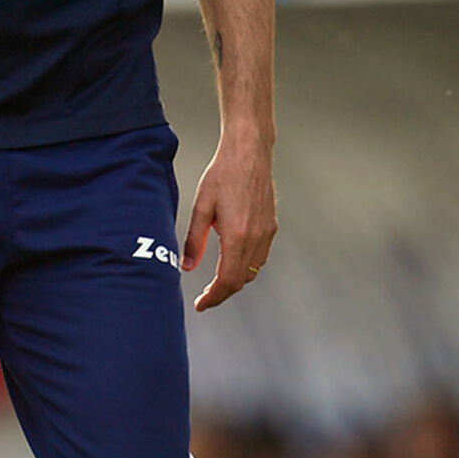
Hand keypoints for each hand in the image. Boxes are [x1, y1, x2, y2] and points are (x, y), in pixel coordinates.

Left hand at [181, 131, 275, 311]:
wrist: (249, 152)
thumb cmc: (222, 175)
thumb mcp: (201, 207)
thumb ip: (194, 240)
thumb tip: (186, 267)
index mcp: (237, 236)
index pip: (227, 281)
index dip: (213, 297)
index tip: (200, 304)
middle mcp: (256, 238)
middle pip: (241, 281)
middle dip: (222, 293)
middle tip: (205, 298)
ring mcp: (267, 233)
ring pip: (253, 271)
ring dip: (235, 281)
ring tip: (216, 282)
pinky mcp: (272, 226)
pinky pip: (260, 257)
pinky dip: (246, 266)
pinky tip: (233, 261)